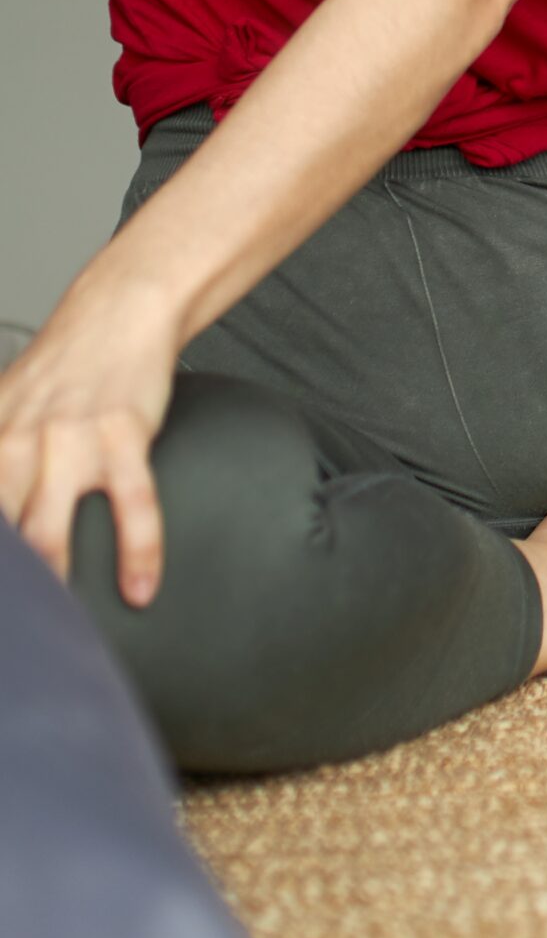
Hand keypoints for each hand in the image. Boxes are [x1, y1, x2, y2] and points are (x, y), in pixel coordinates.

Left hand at [0, 277, 184, 603]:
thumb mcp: (4, 411)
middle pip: (0, 528)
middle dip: (9, 578)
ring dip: (53, 580)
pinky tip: (141, 584)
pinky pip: (133, 503)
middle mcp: (16, 442)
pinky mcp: (123, 435)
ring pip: (50, 526)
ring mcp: (70, 440)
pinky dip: (138, 550)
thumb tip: (2, 513)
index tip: (2, 600)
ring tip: (59, 622)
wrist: (118, 314)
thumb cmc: (65, 370)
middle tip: (17, 624)